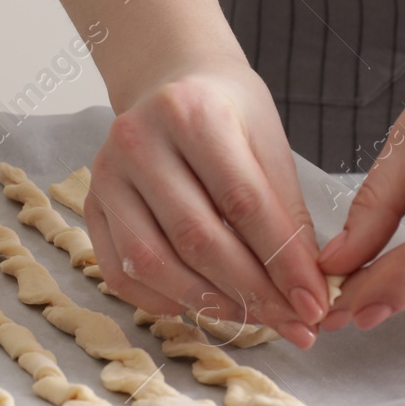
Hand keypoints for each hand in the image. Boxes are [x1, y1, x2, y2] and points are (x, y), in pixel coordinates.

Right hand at [83, 50, 331, 348]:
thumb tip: (308, 291)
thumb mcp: (269, 145)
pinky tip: (204, 305)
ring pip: (153, 262)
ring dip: (210, 304)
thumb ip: (287, 214)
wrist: (170, 82)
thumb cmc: (227, 113)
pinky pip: (121, 273)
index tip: (314, 303)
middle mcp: (138, 140)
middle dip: (252, 293)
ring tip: (255, 318)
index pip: (243, 203)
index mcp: (191, 113)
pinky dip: (165, 301)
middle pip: (196, 239)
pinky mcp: (91, 206)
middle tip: (292, 323)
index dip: (283, 262)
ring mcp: (106, 175)